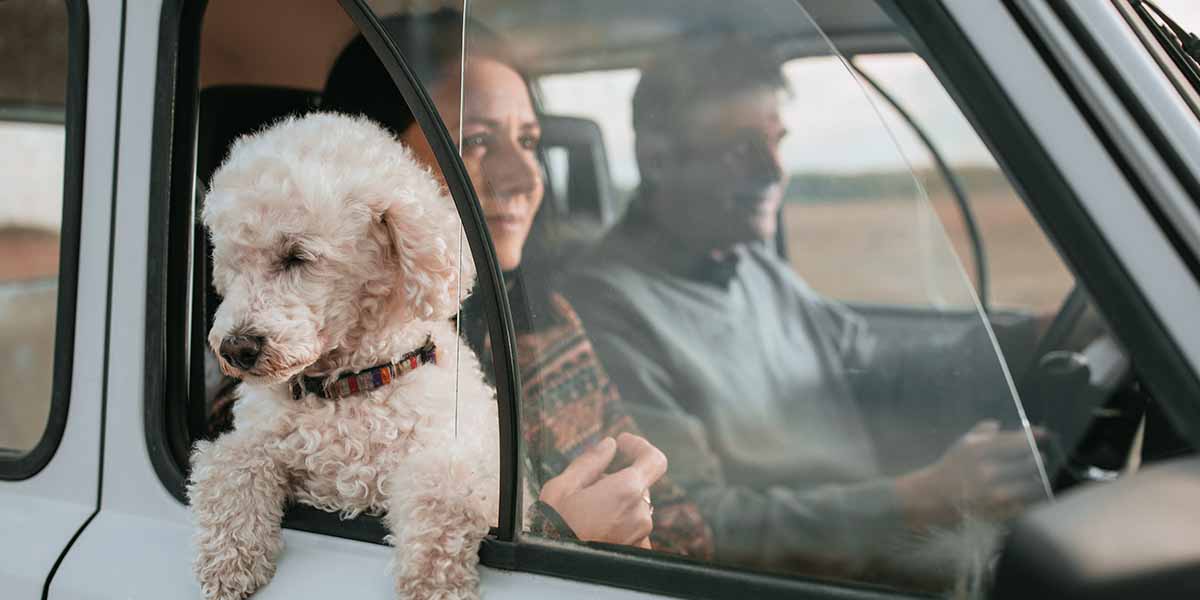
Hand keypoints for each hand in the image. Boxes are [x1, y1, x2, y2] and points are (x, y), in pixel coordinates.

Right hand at [539, 433, 667, 547]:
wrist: (554, 569)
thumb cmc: (555, 528)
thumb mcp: (563, 487)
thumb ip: (591, 461)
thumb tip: (609, 445)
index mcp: (627, 490)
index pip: (655, 459)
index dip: (640, 446)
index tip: (622, 444)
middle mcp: (641, 512)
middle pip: (639, 482)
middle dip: (618, 477)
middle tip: (588, 484)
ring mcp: (641, 533)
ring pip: (635, 504)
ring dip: (617, 499)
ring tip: (587, 509)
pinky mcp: (637, 548)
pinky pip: (633, 524)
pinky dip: (620, 519)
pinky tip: (596, 526)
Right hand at [897, 420, 1049, 526]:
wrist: (934, 497)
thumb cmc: (951, 468)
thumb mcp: (963, 444)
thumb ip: (983, 432)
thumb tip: (1002, 426)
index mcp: (982, 451)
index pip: (1020, 441)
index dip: (1035, 436)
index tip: (1043, 435)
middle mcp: (991, 472)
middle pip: (1032, 462)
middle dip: (1037, 459)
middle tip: (1038, 458)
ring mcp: (997, 494)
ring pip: (1035, 484)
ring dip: (1037, 478)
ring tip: (1034, 476)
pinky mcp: (1002, 512)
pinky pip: (1028, 502)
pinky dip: (1030, 497)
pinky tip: (1026, 493)